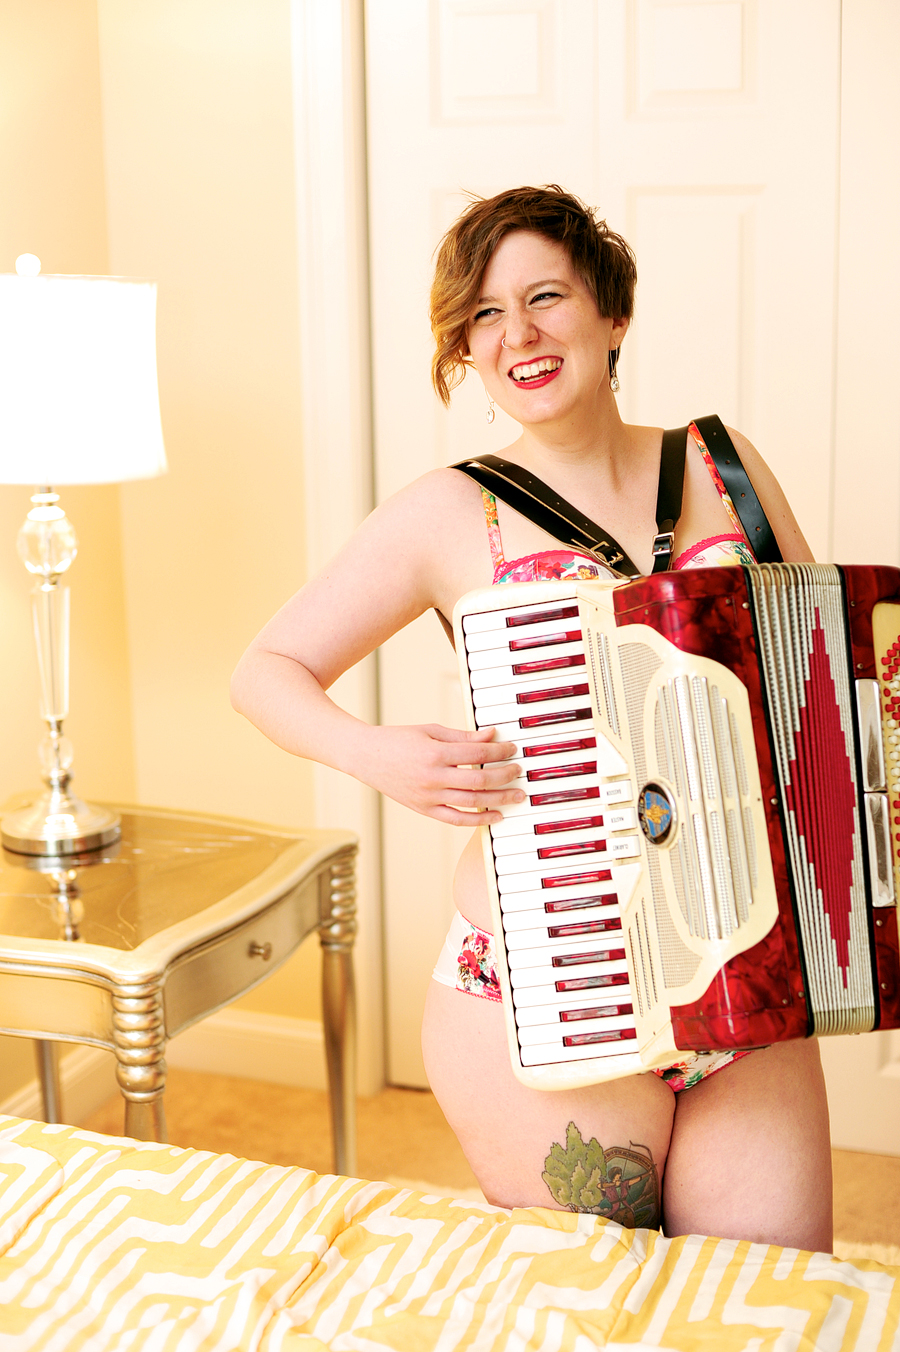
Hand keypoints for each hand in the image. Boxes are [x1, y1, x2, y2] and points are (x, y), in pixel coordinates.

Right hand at [360, 723, 523, 824]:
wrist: (365, 757)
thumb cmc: (398, 740)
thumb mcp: (430, 731)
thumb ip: (463, 737)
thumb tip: (491, 736)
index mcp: (435, 753)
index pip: (478, 755)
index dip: (500, 752)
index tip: (512, 749)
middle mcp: (433, 777)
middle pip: (479, 781)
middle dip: (505, 776)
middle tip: (520, 772)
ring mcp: (428, 797)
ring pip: (472, 803)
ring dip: (498, 800)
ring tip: (516, 796)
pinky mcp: (423, 809)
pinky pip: (455, 820)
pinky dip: (477, 820)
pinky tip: (495, 816)